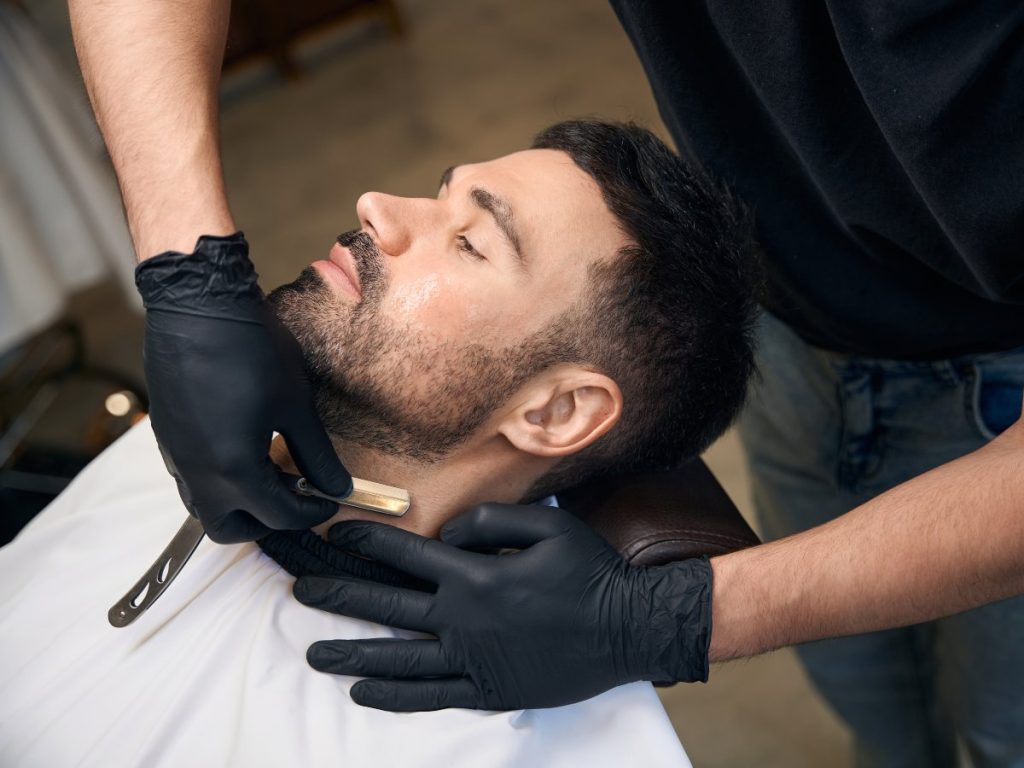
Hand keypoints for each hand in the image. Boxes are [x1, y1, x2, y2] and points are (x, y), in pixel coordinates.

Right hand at [135, 232, 351, 542]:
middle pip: (228, 528)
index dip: (310, 513)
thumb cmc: (250, 350)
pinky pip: (191, 477)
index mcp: (234, 471)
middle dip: (264, 523)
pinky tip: (245, 446)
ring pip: (205, 505)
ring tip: (272, 470)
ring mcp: (176, 455)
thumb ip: (317, 455)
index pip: (278, 516)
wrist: (196, 305)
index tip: (330, 499)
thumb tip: (337, 487)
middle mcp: (197, 473)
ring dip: (239, 502)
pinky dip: (219, 479)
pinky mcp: (166, 435)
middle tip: (294, 497)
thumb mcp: (295, 405)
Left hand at [293, 503, 711, 710]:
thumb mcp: (547, 525)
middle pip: (387, 605)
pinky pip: (429, 697)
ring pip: (396, 658)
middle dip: (339, 595)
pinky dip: (392, 695)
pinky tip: (362, 691)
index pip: (405, 555)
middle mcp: (463, 620)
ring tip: (313, 652)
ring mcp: (472, 661)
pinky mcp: (487, 692)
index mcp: (476, 576)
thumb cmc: (591, 572)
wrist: (628, 629)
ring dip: (352, 652)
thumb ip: (489, 521)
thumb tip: (445, 534)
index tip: (334, 536)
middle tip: (302, 590)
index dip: (365, 542)